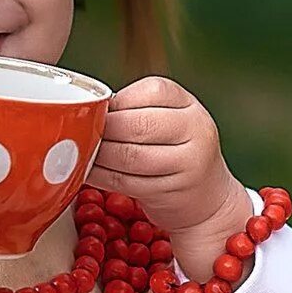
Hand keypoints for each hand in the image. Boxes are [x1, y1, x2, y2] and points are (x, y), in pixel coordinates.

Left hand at [91, 77, 247, 279]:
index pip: (152, 92)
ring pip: (129, 156)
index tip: (100, 109)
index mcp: (191, 106)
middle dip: (104, 129)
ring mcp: (187, 164)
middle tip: (83, 131)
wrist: (210, 200)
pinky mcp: (170, 192)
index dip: (119, 101)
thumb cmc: (178, 154)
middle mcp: (196, 131)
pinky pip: (125, 182)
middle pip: (138, 124)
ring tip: (81, 151)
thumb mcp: (172, 121)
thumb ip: (140, 110)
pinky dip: (99, 176)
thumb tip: (91, 108)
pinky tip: (86, 171)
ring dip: (98, 154)